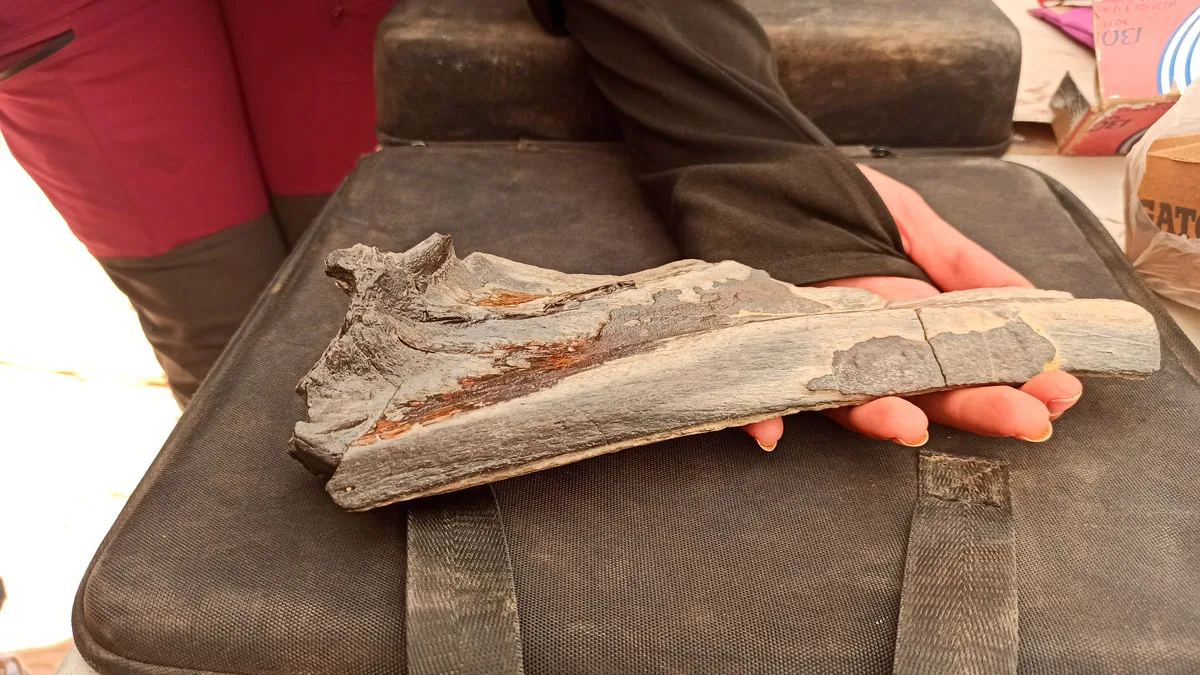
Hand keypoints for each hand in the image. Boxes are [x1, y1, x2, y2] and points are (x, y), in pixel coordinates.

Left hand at [743, 164, 1081, 449]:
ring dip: (876, 414)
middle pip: (919, 383)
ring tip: (912, 424)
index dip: (1010, 374)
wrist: (744, 167)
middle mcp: (856, 341)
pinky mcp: (747, 346)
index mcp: (898, 315)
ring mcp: (803, 347)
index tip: (1057, 391)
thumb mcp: (906, 218)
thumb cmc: (822, 194)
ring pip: (843, 395)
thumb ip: (963, 263)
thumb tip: (1033, 299)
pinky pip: (749, 390)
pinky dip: (758, 414)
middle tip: (1022, 419)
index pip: (961, 356)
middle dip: (970, 403)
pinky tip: (772, 432)